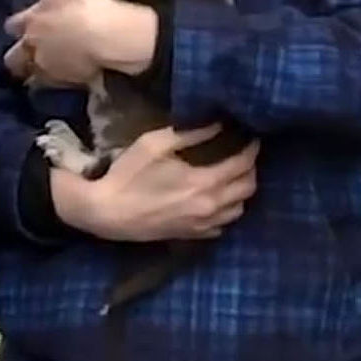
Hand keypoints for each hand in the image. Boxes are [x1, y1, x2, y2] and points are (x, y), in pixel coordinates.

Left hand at [0, 0, 156, 86]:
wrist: (112, 35)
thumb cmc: (87, 0)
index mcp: (30, 20)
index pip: (12, 25)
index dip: (16, 24)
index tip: (20, 24)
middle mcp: (33, 47)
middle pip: (13, 57)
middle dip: (16, 54)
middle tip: (27, 51)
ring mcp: (48, 68)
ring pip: (30, 74)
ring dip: (32, 70)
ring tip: (44, 67)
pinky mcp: (65, 83)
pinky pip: (52, 85)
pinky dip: (54, 81)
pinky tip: (63, 76)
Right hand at [52, 125, 257, 241]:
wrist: (108, 213)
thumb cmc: (129, 174)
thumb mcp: (156, 144)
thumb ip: (191, 134)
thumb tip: (218, 124)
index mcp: (204, 182)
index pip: (242, 165)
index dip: (251, 149)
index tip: (252, 137)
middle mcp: (210, 206)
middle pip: (248, 188)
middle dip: (251, 169)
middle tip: (244, 155)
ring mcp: (202, 225)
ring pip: (239, 209)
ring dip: (241, 192)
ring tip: (233, 177)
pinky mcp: (191, 236)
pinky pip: (222, 226)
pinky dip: (226, 211)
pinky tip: (217, 201)